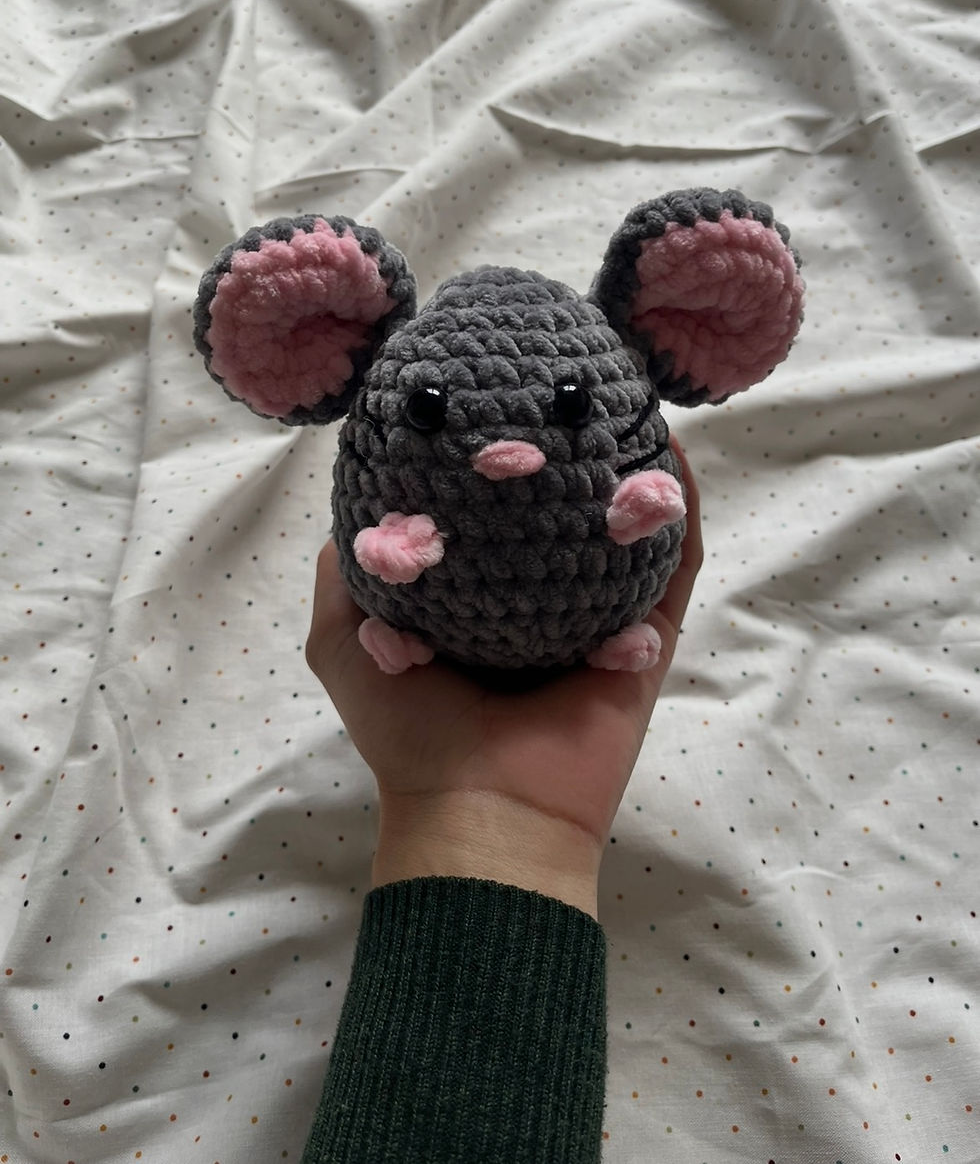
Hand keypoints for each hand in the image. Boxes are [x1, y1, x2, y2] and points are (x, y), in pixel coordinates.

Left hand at [306, 439, 702, 917]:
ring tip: (625, 399)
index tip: (488, 394)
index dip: (493, 459)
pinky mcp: (647, 639)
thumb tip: (359, 502)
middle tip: (564, 384)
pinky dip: (678, 513)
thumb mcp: (345, 637)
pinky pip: (674, 568)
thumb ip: (346, 569)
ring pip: (623, 530)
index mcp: (478, 601)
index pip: (491, 516)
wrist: (483, 812)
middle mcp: (540, 602)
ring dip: (630, 470)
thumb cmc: (409, 729)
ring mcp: (599, 618)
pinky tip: (669, 455)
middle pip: (562, 514)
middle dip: (567, 452)